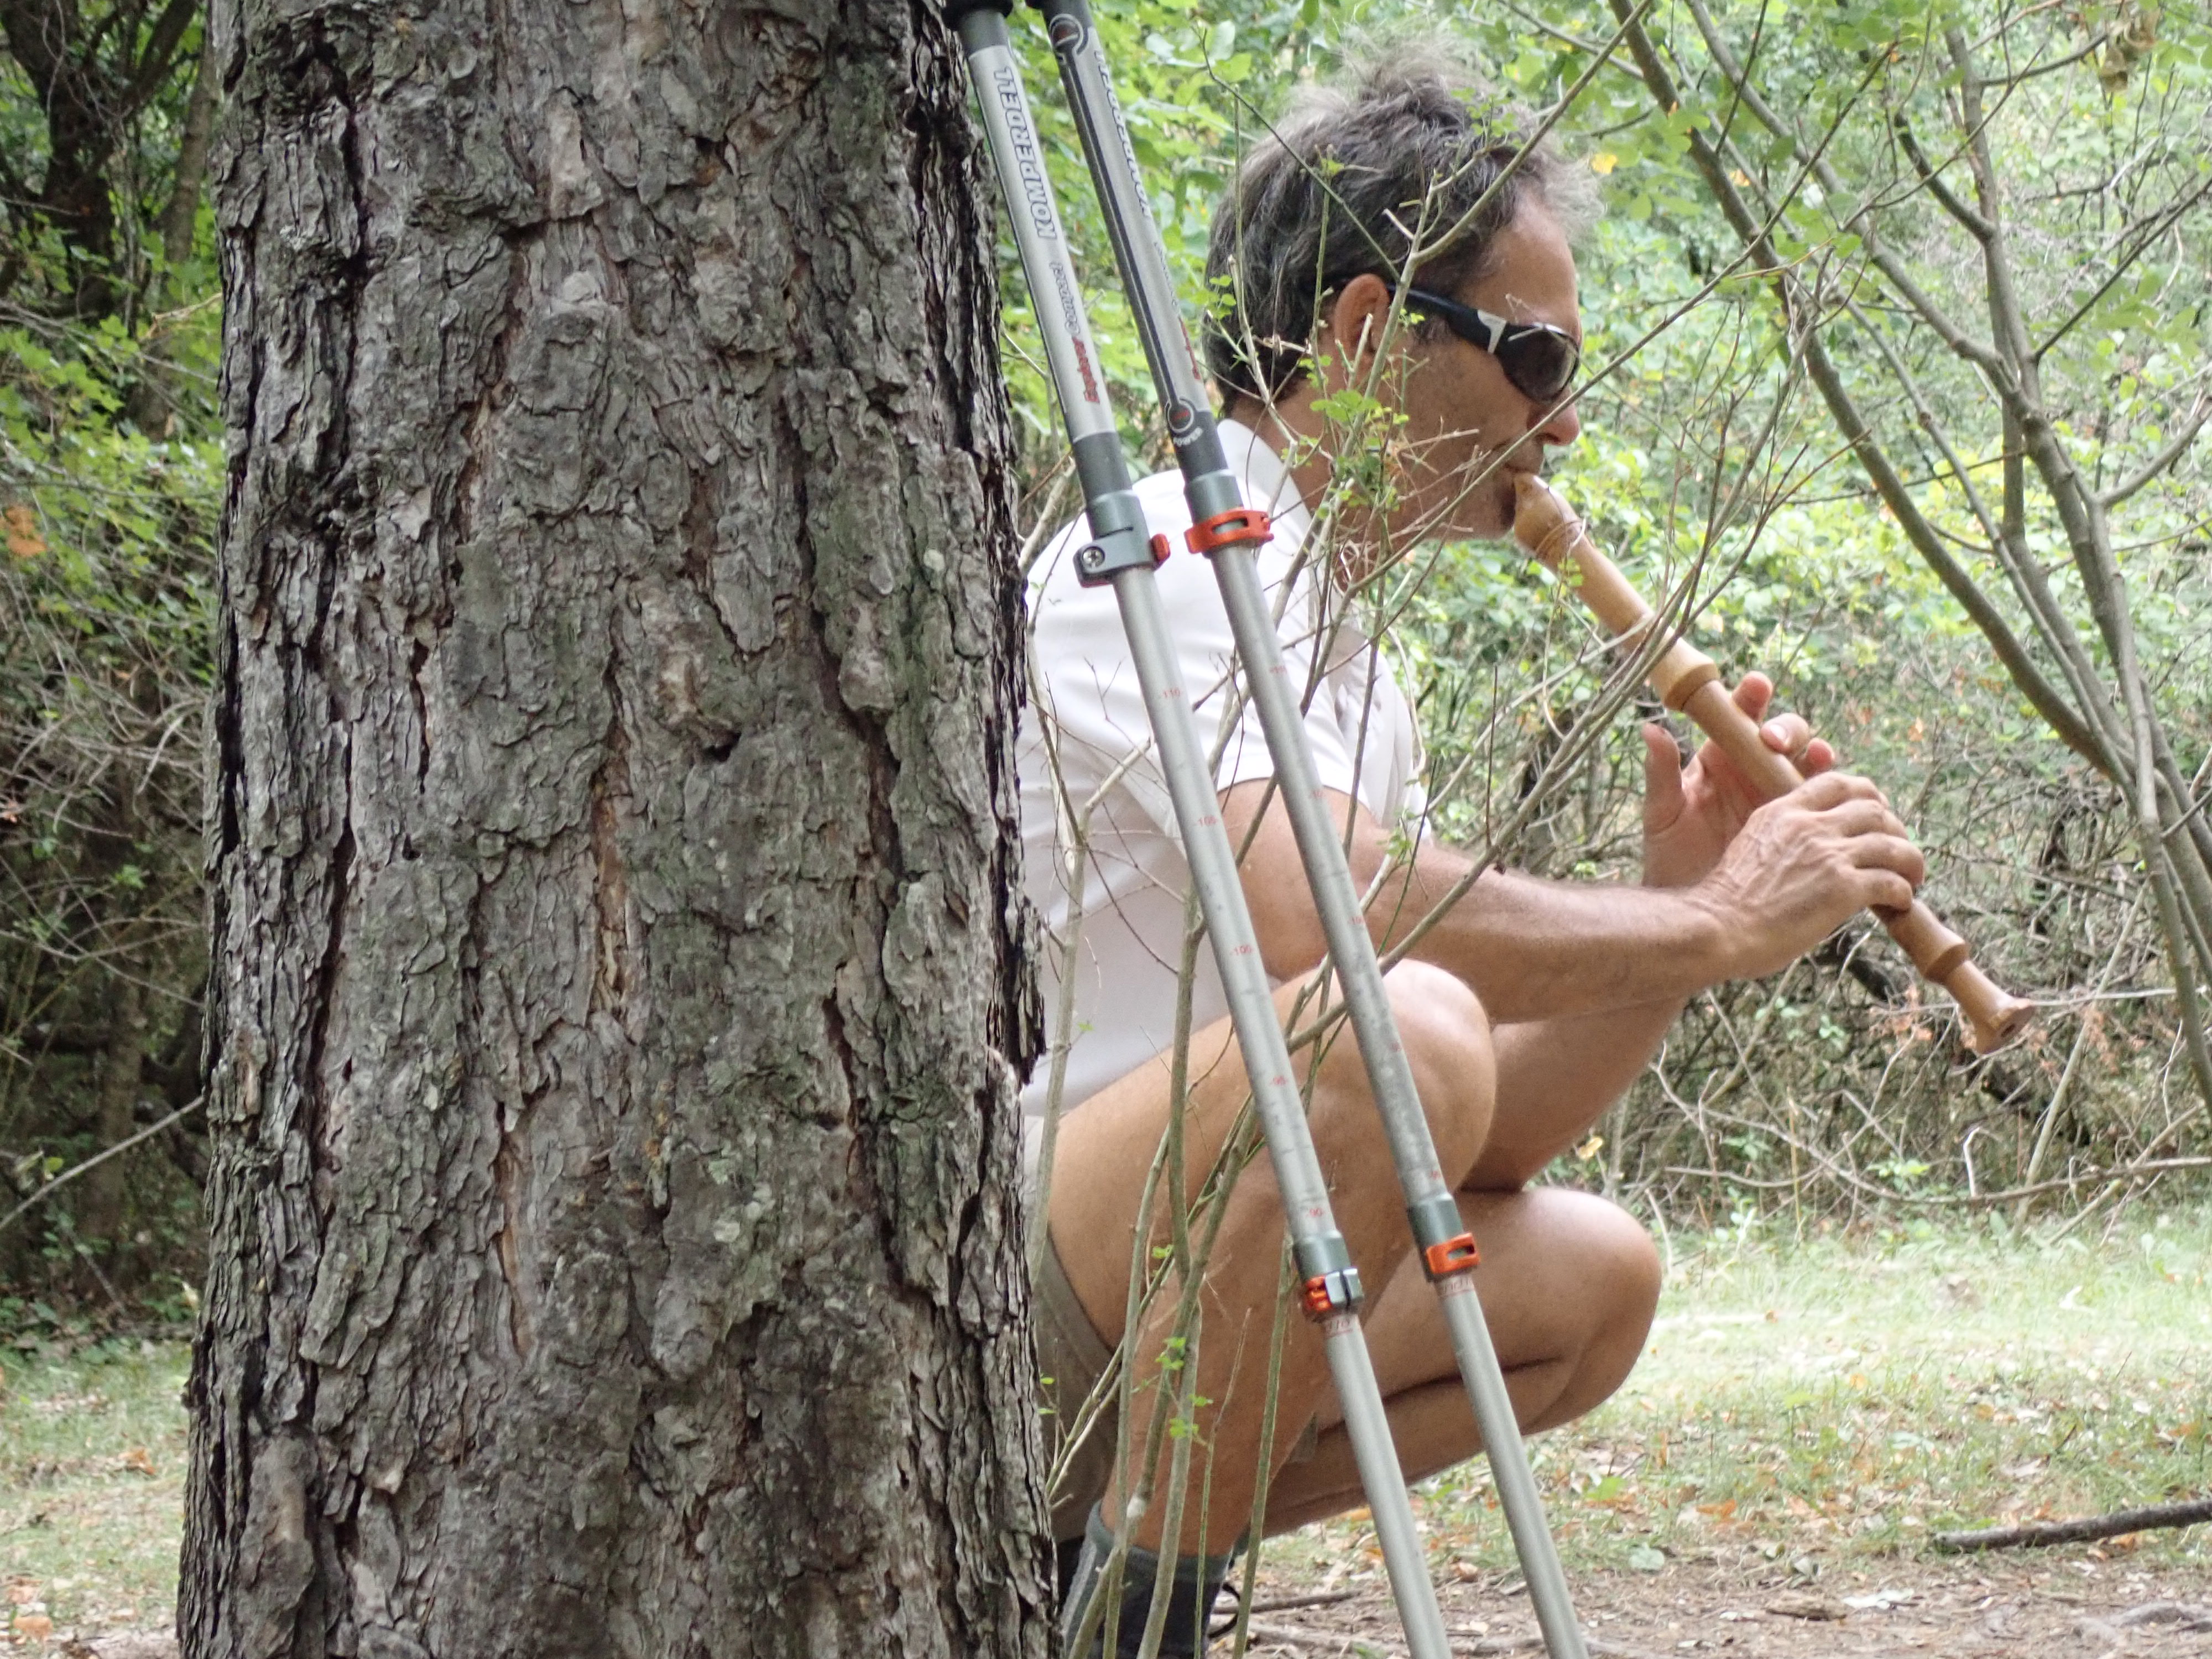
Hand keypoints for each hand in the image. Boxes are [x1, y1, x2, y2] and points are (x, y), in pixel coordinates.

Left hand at [1640, 673, 1835, 888]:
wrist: (1696, 910)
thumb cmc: (1670, 858)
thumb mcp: (1662, 815)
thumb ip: (1660, 774)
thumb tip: (1650, 729)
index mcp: (1719, 759)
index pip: (1739, 718)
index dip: (1752, 698)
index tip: (1756, 686)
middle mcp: (1754, 770)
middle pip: (1783, 736)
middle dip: (1786, 729)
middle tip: (1776, 740)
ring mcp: (1779, 795)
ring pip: (1808, 764)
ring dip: (1817, 756)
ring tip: (1818, 758)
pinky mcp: (1800, 824)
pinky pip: (1824, 803)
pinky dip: (1835, 794)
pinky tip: (1841, 794)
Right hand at [1688, 769, 1926, 980]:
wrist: (1716, 928)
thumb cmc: (1727, 900)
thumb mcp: (1751, 846)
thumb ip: (1783, 837)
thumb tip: (1810, 851)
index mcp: (1782, 811)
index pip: (1836, 783)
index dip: (1865, 795)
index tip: (1874, 816)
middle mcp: (1808, 825)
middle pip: (1873, 808)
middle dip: (1894, 827)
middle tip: (1898, 850)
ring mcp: (1828, 855)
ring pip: (1892, 844)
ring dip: (1909, 861)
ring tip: (1912, 877)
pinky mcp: (1842, 889)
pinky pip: (1891, 882)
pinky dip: (1902, 892)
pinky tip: (1899, 903)